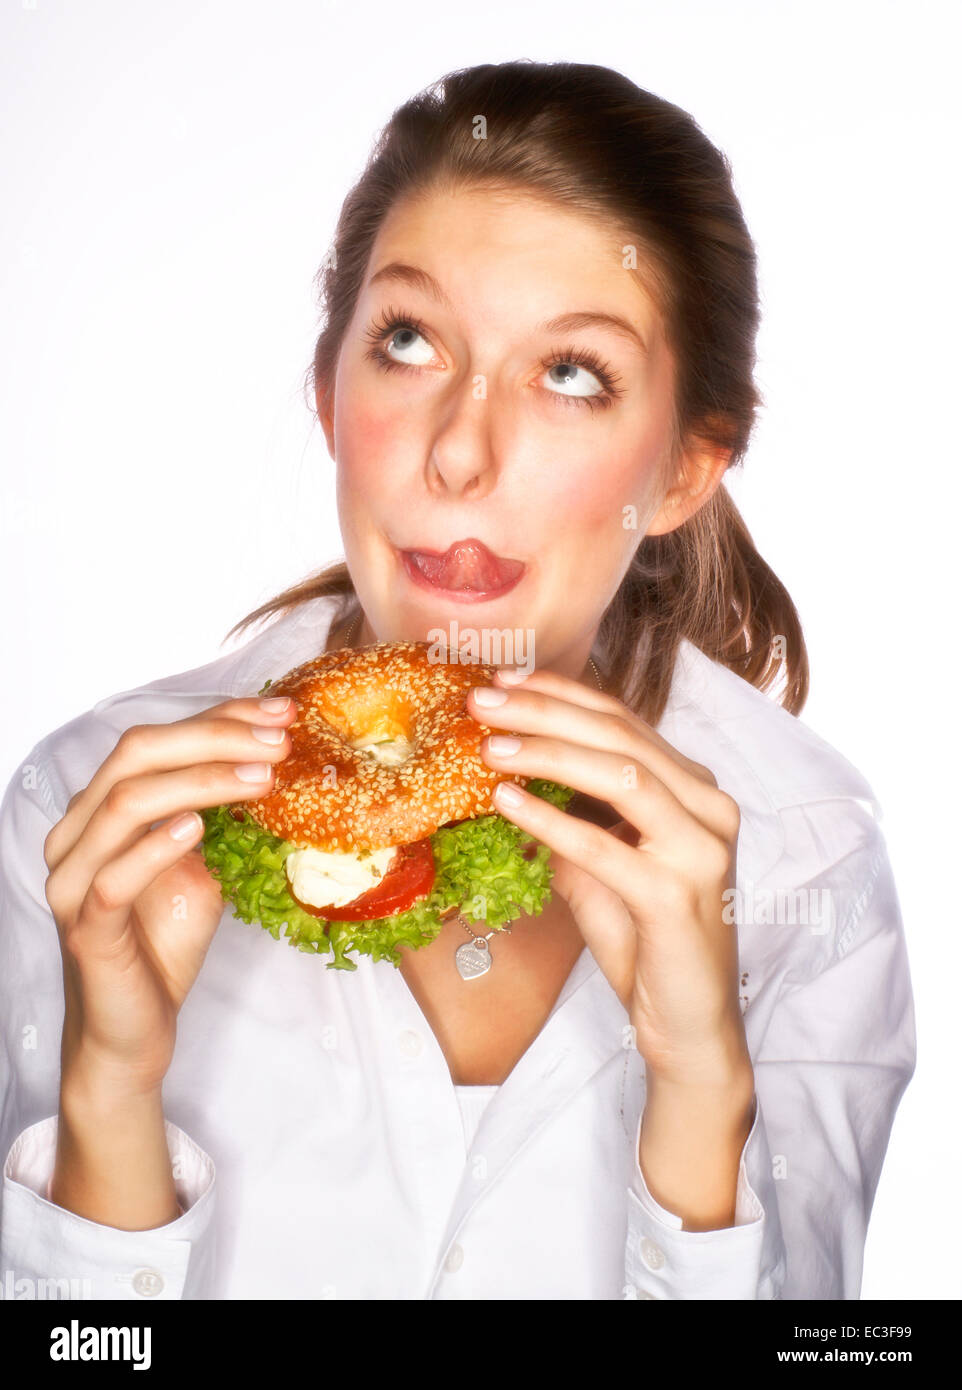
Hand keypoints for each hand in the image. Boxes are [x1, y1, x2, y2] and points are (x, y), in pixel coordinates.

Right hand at [43, 695, 297, 1098]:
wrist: (133, 1032)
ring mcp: (74, 881)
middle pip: (136, 756)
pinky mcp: (85, 930)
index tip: (279, 712)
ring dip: (200, 782)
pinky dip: (155, 846)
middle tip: (278, 740)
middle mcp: (76, 835)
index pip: (154, 741)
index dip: (217, 718)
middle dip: (214, 738)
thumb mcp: (198, 867)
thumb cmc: (161, 944)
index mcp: (99, 811)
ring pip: (125, 803)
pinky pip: (113, 877)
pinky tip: (197, 828)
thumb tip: (270, 761)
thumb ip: (213, 817)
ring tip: (261, 778)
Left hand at [467, 665, 750, 1089]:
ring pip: (622, 776)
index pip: (623, 721)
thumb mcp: (602, 864)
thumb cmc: (645, 940)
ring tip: (488, 747)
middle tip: (481, 701)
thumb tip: (507, 774)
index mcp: (694, 790)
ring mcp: (701, 850)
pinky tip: (507, 802)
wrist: (688, 1025)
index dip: (560, 695)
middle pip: (620, 737)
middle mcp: (709, 808)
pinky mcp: (678, 897)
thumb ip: (574, 816)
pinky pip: (606, 848)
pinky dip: (552, 821)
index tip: (501, 681)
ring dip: (548, 753)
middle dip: (544, 712)